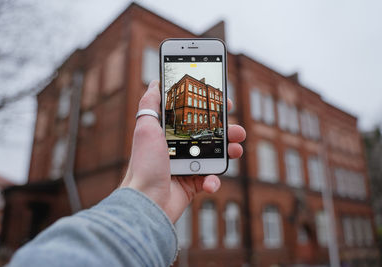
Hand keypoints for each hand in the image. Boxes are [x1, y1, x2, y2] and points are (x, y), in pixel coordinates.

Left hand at [120, 80, 245, 221]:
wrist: (146, 202)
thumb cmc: (144, 165)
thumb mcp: (145, 129)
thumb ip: (150, 105)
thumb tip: (154, 82)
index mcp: (169, 134)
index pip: (193, 116)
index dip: (210, 109)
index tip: (224, 103)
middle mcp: (179, 148)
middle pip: (209, 135)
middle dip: (227, 131)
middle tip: (237, 130)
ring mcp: (187, 166)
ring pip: (214, 155)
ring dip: (228, 152)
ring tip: (236, 151)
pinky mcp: (192, 184)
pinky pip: (210, 179)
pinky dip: (213, 180)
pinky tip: (208, 182)